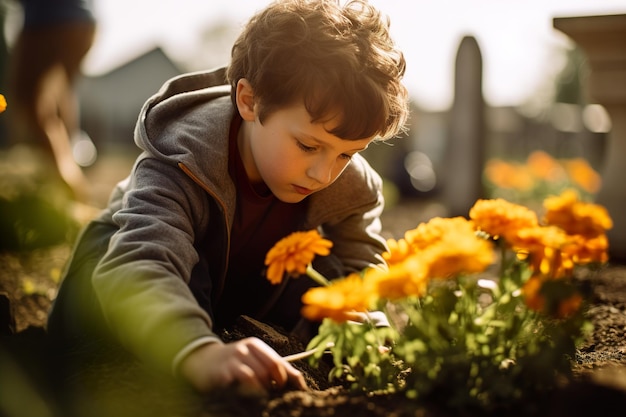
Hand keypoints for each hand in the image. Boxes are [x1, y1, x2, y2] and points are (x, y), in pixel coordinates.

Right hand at [179, 337, 307, 394]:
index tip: (292, 393)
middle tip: (270, 395)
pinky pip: (241, 384)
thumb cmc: (233, 364)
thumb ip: (276, 369)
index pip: (279, 364)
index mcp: (256, 346)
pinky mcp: (223, 371)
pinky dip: (247, 392)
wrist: (201, 361)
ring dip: (260, 391)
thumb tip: (301, 383)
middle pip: (270, 371)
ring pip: (257, 378)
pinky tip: (244, 395)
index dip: (288, 381)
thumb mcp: (254, 361)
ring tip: (257, 396)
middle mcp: (246, 349)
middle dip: (274, 387)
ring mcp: (234, 359)